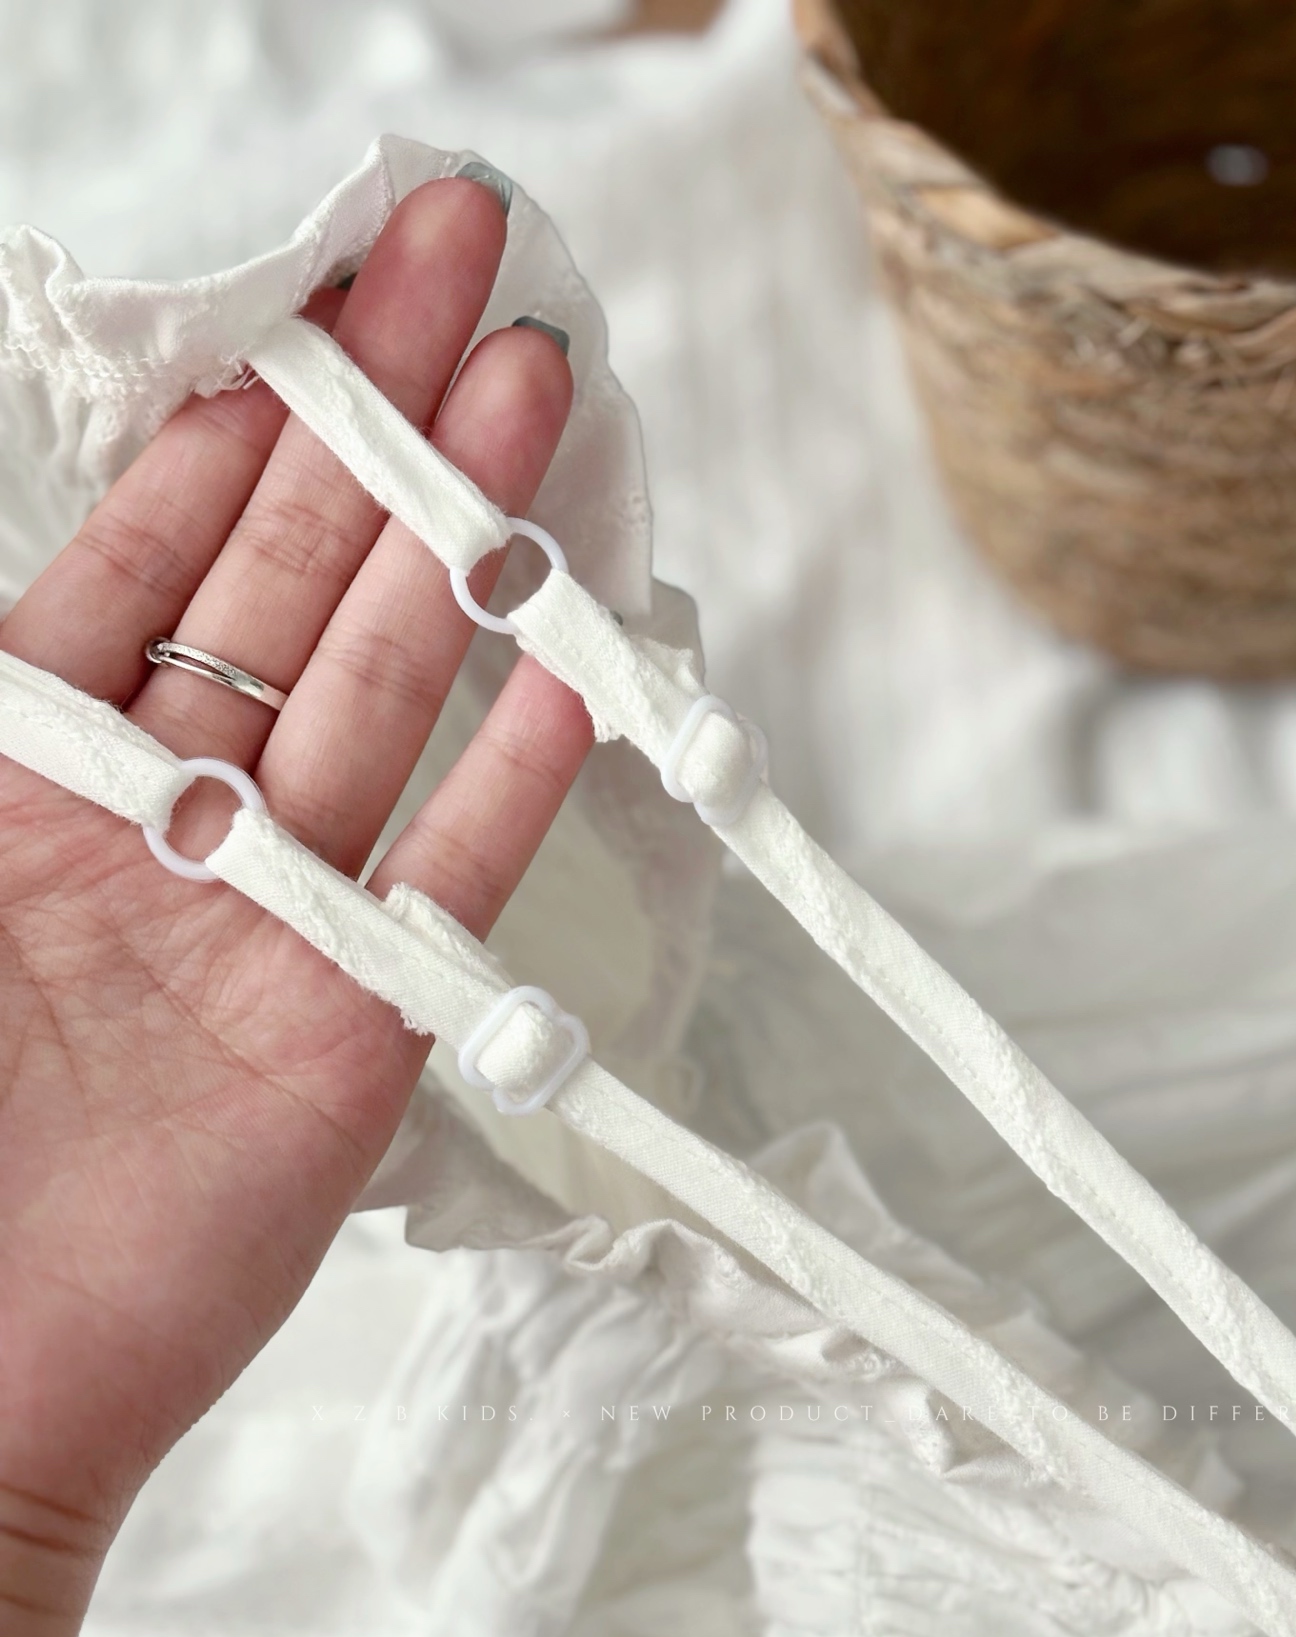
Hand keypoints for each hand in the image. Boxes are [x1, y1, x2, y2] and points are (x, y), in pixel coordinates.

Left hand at [0, 174, 590, 1636]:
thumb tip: (25, 587)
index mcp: (29, 779)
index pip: (155, 560)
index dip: (235, 428)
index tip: (307, 306)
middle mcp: (166, 827)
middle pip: (291, 591)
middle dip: (371, 425)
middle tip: (452, 276)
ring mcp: (276, 918)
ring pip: (385, 698)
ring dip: (458, 548)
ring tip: (525, 399)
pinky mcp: (362, 1027)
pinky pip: (451, 875)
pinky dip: (513, 774)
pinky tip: (568, 659)